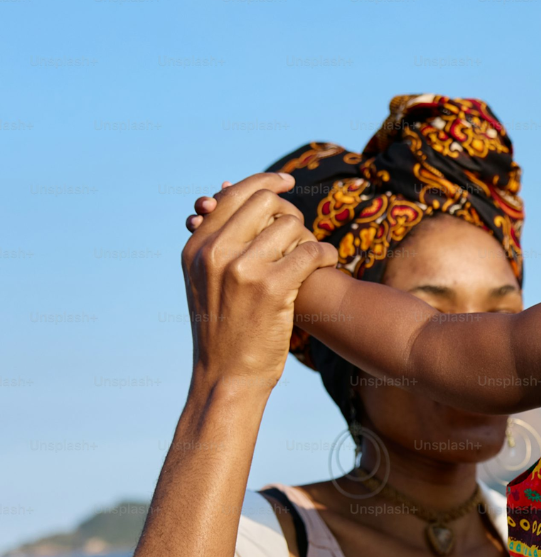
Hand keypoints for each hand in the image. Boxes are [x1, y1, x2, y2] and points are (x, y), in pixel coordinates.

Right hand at [180, 173, 336, 391]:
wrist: (226, 376)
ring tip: (314, 255)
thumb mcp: (206, 280)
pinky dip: (325, 254)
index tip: (288, 181)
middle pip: (266, 202)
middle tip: (301, 232)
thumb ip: (218, 241)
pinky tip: (328, 263)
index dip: (266, 181)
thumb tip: (228, 191)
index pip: (235, 195)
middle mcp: (214, 253)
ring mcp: (241, 269)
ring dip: (310, 237)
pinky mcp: (271, 288)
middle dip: (290, 213)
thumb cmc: (224, 329)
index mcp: (196, 247)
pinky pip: (310, 252)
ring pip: (291, 225)